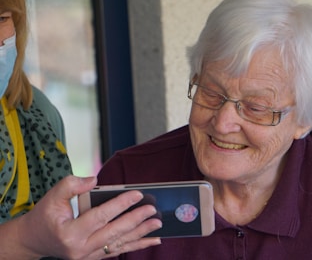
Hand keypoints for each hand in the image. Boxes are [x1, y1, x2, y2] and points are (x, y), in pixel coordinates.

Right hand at [16, 175, 161, 258]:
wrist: (34, 240)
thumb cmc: (45, 216)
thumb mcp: (52, 196)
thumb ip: (72, 184)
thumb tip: (94, 179)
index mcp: (70, 232)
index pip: (101, 216)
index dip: (120, 204)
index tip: (137, 194)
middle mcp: (80, 248)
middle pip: (114, 232)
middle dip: (136, 220)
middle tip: (152, 210)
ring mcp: (88, 256)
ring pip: (119, 243)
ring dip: (140, 234)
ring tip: (157, 225)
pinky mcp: (94, 257)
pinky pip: (117, 250)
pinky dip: (135, 245)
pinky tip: (150, 240)